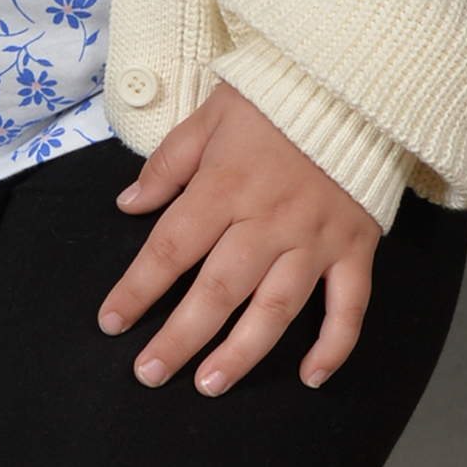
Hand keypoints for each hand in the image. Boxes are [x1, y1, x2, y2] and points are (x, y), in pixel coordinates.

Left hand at [98, 82, 381, 395]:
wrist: (353, 82)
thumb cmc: (274, 98)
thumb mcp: (210, 116)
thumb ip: (168, 164)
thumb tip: (128, 204)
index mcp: (225, 186)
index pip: (171, 249)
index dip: (137, 289)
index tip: (111, 322)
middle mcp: (269, 221)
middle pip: (218, 291)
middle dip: (180, 337)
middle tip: (149, 372)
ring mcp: (316, 239)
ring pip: (276, 309)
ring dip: (242, 353)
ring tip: (209, 384)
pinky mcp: (356, 247)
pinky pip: (349, 307)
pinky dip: (333, 346)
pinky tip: (310, 377)